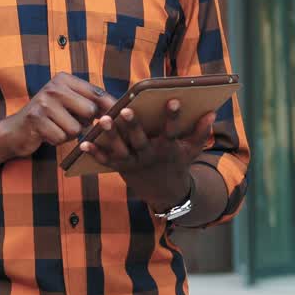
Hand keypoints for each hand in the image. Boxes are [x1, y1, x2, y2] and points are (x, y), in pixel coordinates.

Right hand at [0, 74, 115, 157]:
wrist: (16, 130)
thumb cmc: (49, 117)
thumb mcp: (67, 102)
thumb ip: (89, 101)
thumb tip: (117, 107)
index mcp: (64, 79)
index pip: (96, 92)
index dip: (110, 106)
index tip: (118, 116)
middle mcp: (54, 87)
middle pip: (90, 111)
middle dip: (85, 123)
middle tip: (71, 122)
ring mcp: (44, 102)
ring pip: (76, 128)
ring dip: (69, 134)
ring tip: (57, 128)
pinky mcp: (36, 120)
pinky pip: (61, 137)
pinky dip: (57, 141)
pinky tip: (47, 134)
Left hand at [78, 99, 214, 210]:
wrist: (165, 194)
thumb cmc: (178, 164)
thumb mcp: (192, 151)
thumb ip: (200, 132)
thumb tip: (212, 113)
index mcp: (167, 149)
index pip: (171, 130)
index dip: (173, 116)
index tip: (173, 100)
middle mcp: (149, 155)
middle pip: (140, 140)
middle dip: (133, 125)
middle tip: (127, 110)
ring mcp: (133, 163)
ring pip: (120, 149)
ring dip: (111, 135)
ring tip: (103, 120)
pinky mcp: (120, 168)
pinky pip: (105, 161)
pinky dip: (94, 153)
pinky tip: (82, 143)